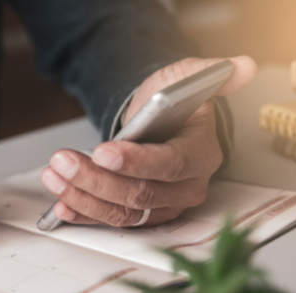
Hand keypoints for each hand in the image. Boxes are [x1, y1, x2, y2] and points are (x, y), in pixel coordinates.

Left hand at [41, 56, 256, 226]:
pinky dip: (85, 214)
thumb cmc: (172, 104)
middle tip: (63, 161)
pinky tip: (62, 205)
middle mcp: (186, 187)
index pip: (171, 165)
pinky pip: (113, 221)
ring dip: (84, 196)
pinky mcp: (142, 216)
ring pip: (123, 211)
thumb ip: (207, 72)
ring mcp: (164, 206)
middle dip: (97, 179)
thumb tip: (241, 66)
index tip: (104, 152)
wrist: (160, 123)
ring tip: (54, 176)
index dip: (137, 162)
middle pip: (140, 193)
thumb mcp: (184, 78)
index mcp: (201, 154)